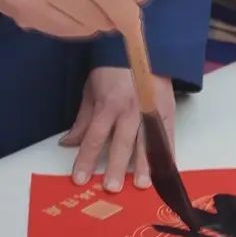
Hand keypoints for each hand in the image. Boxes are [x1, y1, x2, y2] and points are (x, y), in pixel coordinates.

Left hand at [59, 67, 174, 192]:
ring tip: (141, 185)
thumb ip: (83, 120)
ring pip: (146, 143)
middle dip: (115, 167)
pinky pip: (167, 137)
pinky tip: (164, 171)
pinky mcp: (167, 112)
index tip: (79, 179)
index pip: (94, 137)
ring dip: (143, 165)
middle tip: (111, 188)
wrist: (141, 49)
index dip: (85, 159)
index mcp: (108, 105)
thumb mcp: (91, 90)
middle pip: (121, 143)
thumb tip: (67, 143)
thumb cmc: (112, 70)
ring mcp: (150, 111)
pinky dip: (166, 155)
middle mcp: (130, 110)